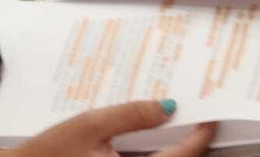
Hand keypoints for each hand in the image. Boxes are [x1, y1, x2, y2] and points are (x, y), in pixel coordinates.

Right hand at [16, 101, 216, 156]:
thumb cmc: (49, 153)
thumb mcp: (90, 125)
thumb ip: (131, 115)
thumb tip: (168, 107)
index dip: (199, 138)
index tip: (210, 119)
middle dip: (188, 146)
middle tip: (195, 120)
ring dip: (170, 153)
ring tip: (172, 127)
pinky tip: (145, 142)